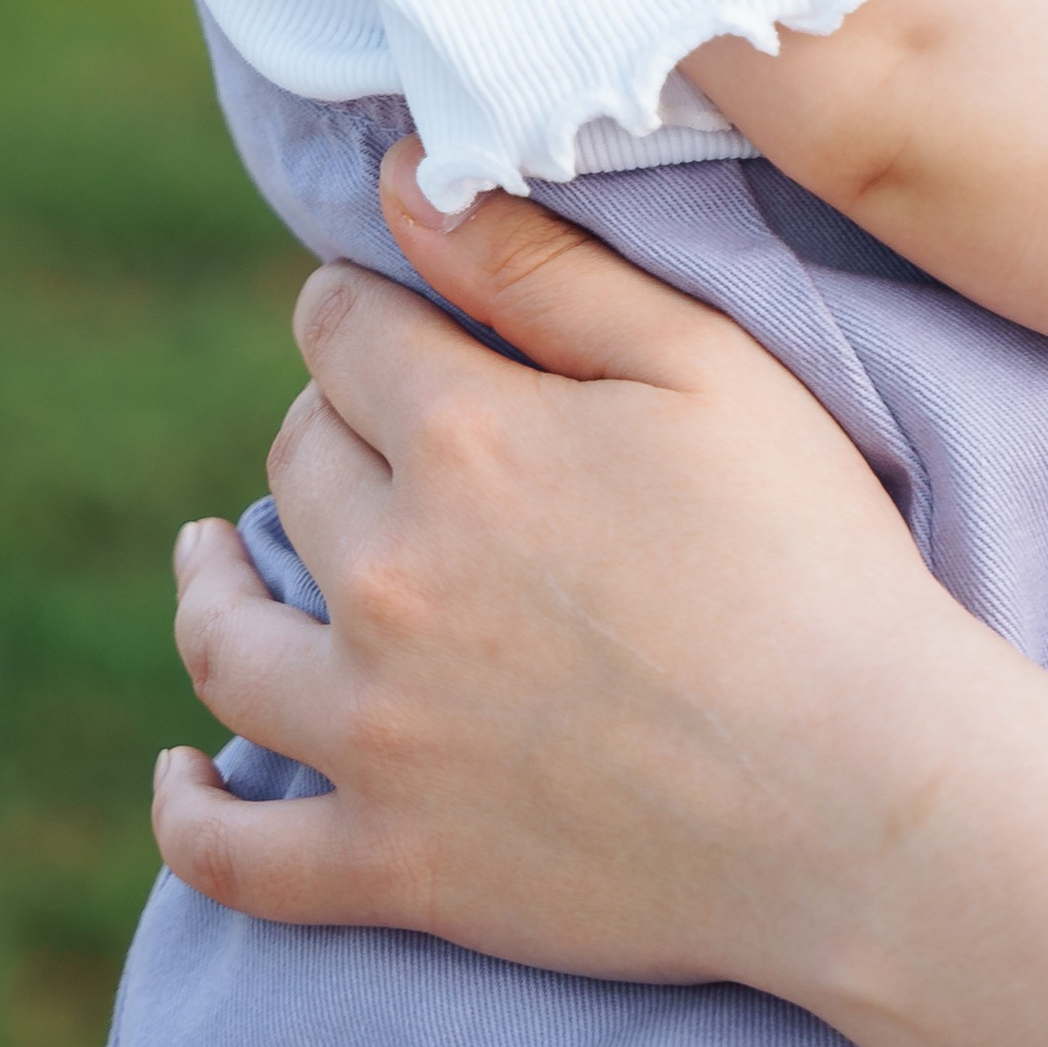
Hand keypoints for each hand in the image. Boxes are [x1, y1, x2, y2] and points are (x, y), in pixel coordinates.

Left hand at [151, 142, 1025, 998]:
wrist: (867, 797)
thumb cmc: (813, 559)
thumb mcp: (706, 366)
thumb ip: (542, 269)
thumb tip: (397, 181)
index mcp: (466, 439)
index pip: (342, 333)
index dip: (360, 310)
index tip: (383, 317)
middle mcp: (389, 578)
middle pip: (294, 467)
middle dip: (323, 428)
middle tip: (369, 434)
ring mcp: (378, 733)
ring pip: (228, 640)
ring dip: (210, 584)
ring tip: (209, 559)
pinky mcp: (395, 865)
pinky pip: (237, 854)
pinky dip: (186, 813)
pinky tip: (179, 772)